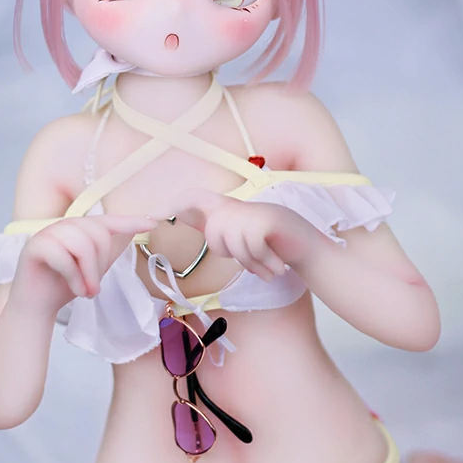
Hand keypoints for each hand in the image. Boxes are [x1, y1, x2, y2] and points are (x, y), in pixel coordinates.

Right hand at [10, 214, 157, 314]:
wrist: (37, 306)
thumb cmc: (66, 284)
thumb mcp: (95, 267)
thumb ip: (111, 249)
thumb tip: (134, 231)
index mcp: (79, 227)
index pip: (107, 221)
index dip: (129, 222)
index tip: (152, 224)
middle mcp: (64, 225)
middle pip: (96, 234)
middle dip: (101, 264)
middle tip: (95, 289)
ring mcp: (47, 233)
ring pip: (82, 245)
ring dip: (90, 274)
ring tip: (88, 292)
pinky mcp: (34, 247)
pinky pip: (63, 257)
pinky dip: (74, 278)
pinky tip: (76, 291)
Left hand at [150, 189, 316, 281]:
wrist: (310, 248)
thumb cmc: (272, 244)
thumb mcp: (239, 236)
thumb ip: (214, 226)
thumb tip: (181, 217)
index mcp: (227, 209)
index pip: (193, 198)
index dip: (173, 205)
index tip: (152, 217)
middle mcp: (238, 205)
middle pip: (215, 236)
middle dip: (233, 254)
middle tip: (256, 261)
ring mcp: (253, 210)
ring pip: (233, 245)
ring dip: (252, 262)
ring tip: (269, 262)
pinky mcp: (267, 219)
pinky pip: (251, 247)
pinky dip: (264, 262)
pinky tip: (277, 264)